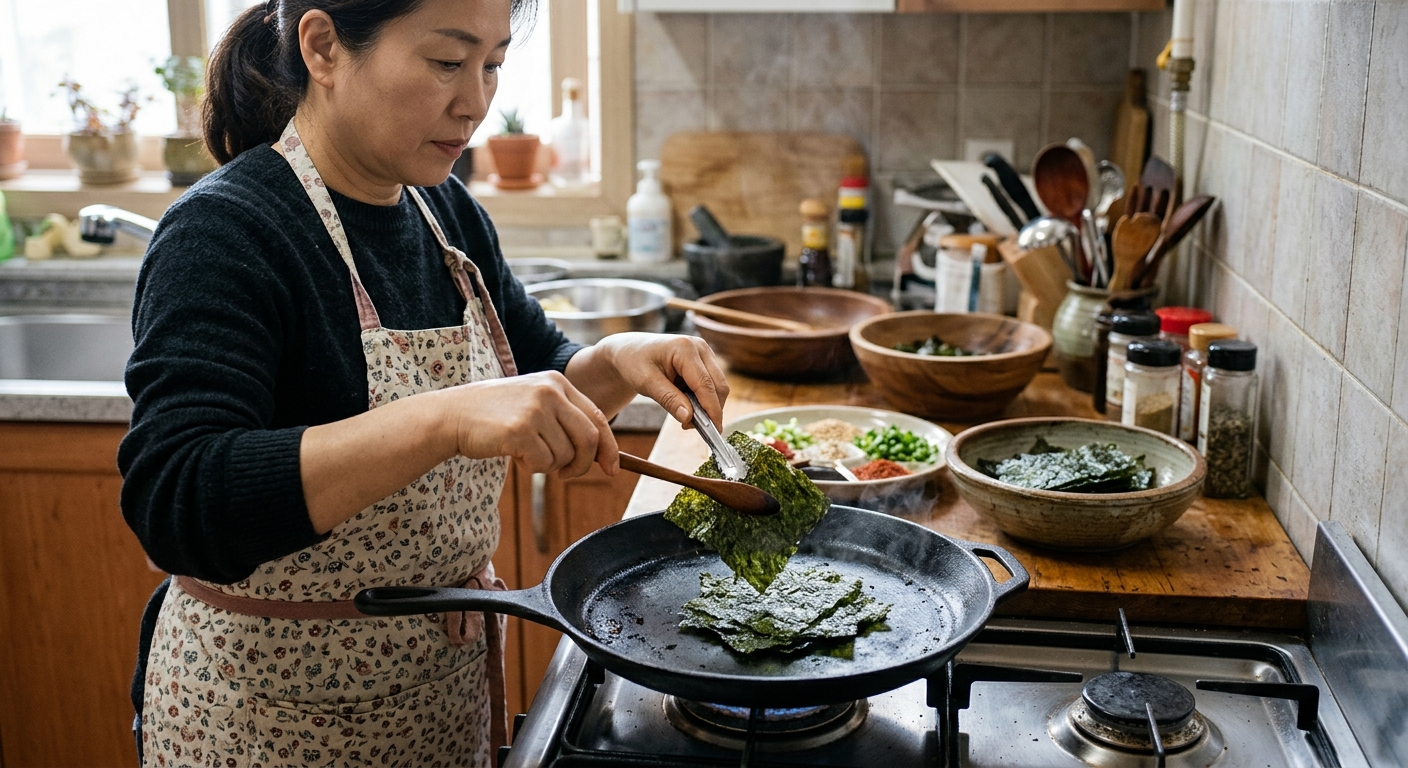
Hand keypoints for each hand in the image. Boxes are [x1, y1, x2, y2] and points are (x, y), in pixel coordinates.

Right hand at [444, 371, 618, 478]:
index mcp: (557, 383)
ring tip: (528, 454)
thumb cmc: (495, 415)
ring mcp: (535, 410)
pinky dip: (535, 468)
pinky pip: (545, 463)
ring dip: (551, 465)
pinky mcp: (520, 430)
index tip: (612, 469)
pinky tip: (517, 456)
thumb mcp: (535, 405)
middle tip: (566, 475)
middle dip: (583, 464)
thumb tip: (603, 455)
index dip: (609, 447)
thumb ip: (566, 421)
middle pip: (589, 439)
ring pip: (566, 455)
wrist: (452, 415)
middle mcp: (550, 392)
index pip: (598, 418)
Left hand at [592, 334, 728, 429]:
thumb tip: (688, 418)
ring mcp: (704, 353)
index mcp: (685, 348)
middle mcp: (700, 347)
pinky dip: (704, 400)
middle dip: (711, 410)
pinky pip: (712, 385)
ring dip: (708, 406)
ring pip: (718, 387)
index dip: (711, 409)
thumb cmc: (634, 362)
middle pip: (718, 385)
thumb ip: (668, 399)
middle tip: (691, 427)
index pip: (705, 384)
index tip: (713, 432)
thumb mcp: (646, 383)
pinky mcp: (705, 361)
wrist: (631, 351)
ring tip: (686, 418)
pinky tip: (688, 407)